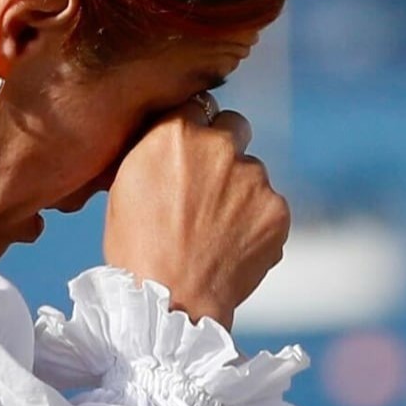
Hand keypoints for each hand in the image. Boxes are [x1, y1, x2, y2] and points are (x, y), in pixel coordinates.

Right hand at [103, 97, 289, 327]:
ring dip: (242, 189)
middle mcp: (220, 145)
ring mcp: (254, 177)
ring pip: (254, 170)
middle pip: (235, 125)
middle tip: (210, 183)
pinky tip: (233, 245)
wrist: (172, 299)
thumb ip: (159, 147)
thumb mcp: (127, 180)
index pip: (199, 106)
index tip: (190, 151)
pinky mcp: (278, 209)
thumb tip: (180, 133)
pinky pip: (270, 205)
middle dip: (226, 146)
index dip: (194, 129)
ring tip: (216, 228)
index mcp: (176, 131)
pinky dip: (258, 221)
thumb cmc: (137, 244)